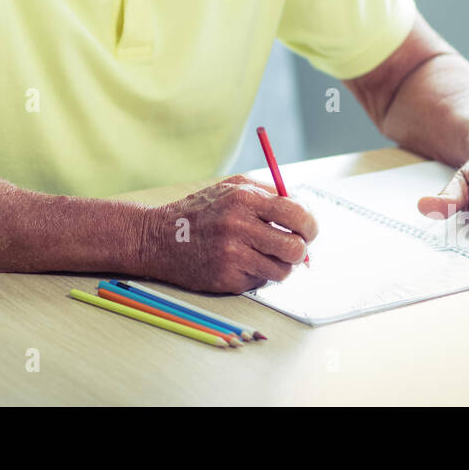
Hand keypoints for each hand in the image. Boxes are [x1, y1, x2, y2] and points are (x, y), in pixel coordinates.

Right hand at [140, 175, 318, 293]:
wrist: (158, 237)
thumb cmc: (200, 212)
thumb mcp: (232, 188)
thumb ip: (269, 194)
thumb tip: (305, 211)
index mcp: (244, 198)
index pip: (297, 214)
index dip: (310, 225)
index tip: (307, 231)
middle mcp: (239, 226)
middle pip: (296, 248)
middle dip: (301, 251)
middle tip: (293, 249)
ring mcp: (232, 255)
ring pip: (283, 271)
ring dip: (281, 266)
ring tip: (265, 256)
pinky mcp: (226, 278)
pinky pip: (261, 282)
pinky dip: (258, 275)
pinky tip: (242, 264)